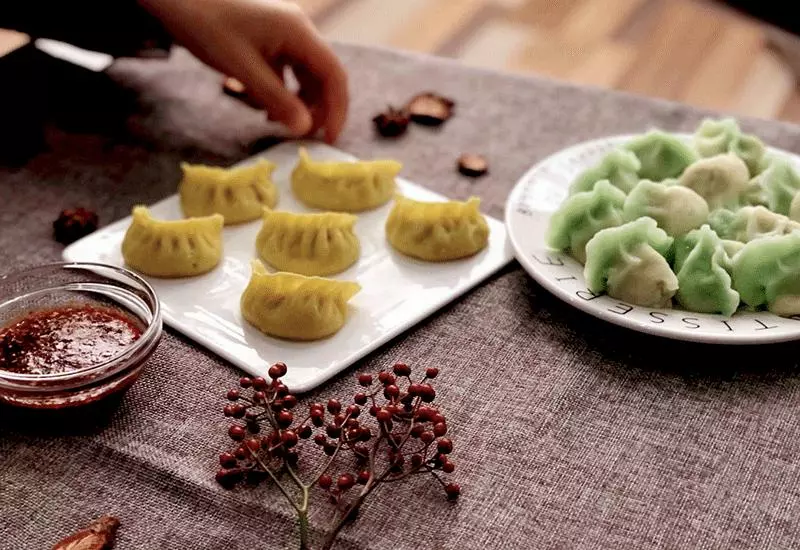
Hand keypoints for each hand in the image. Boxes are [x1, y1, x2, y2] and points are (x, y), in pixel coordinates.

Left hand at [140, 0, 348, 142]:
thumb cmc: (206, 26)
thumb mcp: (242, 68)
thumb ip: (276, 99)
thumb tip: (306, 128)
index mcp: (299, 32)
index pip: (334, 75)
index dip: (336, 110)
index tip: (328, 139)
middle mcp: (298, 30)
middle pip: (323, 76)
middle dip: (316, 108)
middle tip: (302, 135)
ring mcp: (284, 32)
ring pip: (304, 74)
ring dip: (297, 101)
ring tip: (277, 122)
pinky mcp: (269, 37)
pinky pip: (286, 69)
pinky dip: (281, 90)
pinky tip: (262, 105)